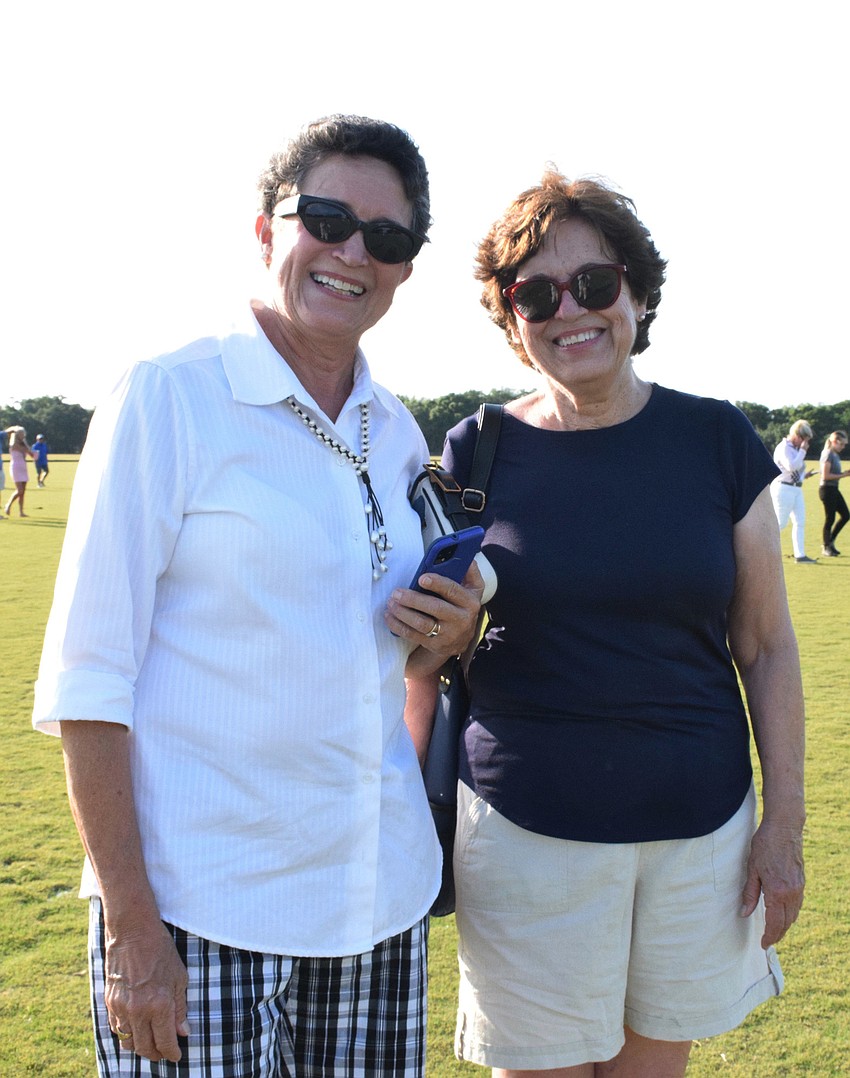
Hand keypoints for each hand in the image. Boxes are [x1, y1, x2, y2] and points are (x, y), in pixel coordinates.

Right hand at [104, 918, 189, 1061]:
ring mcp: (121, 1007)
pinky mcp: (109, 1002)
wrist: (132, 932)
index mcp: (160, 1004)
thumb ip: (180, 1007)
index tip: (176, 1056)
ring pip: (129, 1042)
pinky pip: (117, 1028)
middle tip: (164, 1053)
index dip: (172, 1052)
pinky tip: (135, 1031)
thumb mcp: (180, 976)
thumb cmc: (160, 950)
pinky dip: (126, 1034)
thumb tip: (183, 1032)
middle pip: (145, 1047)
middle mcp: (139, 1010)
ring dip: (140, 1047)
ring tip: (150, 1045)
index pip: (165, 1041)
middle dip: (156, 1054)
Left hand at [385, 562, 483, 675]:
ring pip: (422, 624)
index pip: (453, 590)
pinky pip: (413, 635)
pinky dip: (398, 626)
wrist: (460, 640)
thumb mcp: (473, 590)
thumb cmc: (462, 607)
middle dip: (413, 599)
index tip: (421, 578)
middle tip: (396, 592)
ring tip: (391, 602)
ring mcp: (448, 634)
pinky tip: (390, 616)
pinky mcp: (434, 645)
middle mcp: (461, 619)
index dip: (437, 583)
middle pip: (436, 608)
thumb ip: (470, 572)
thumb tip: (466, 557)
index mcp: (470, 602)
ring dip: (403, 613)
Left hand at [740, 819, 803, 947]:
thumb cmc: (765, 845)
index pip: (775, 923)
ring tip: (774, 930)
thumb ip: (749, 893)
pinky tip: (783, 913)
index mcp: (777, 891)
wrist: (784, 828)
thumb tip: (744, 914)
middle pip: (787, 922)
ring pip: (794, 915)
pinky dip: (790, 913)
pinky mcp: (801, 881)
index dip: (770, 936)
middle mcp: (791, 892)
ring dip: (785, 925)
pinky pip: (797, 904)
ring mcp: (799, 887)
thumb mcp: (752, 868)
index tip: (763, 944)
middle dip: (778, 934)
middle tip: (768, 940)